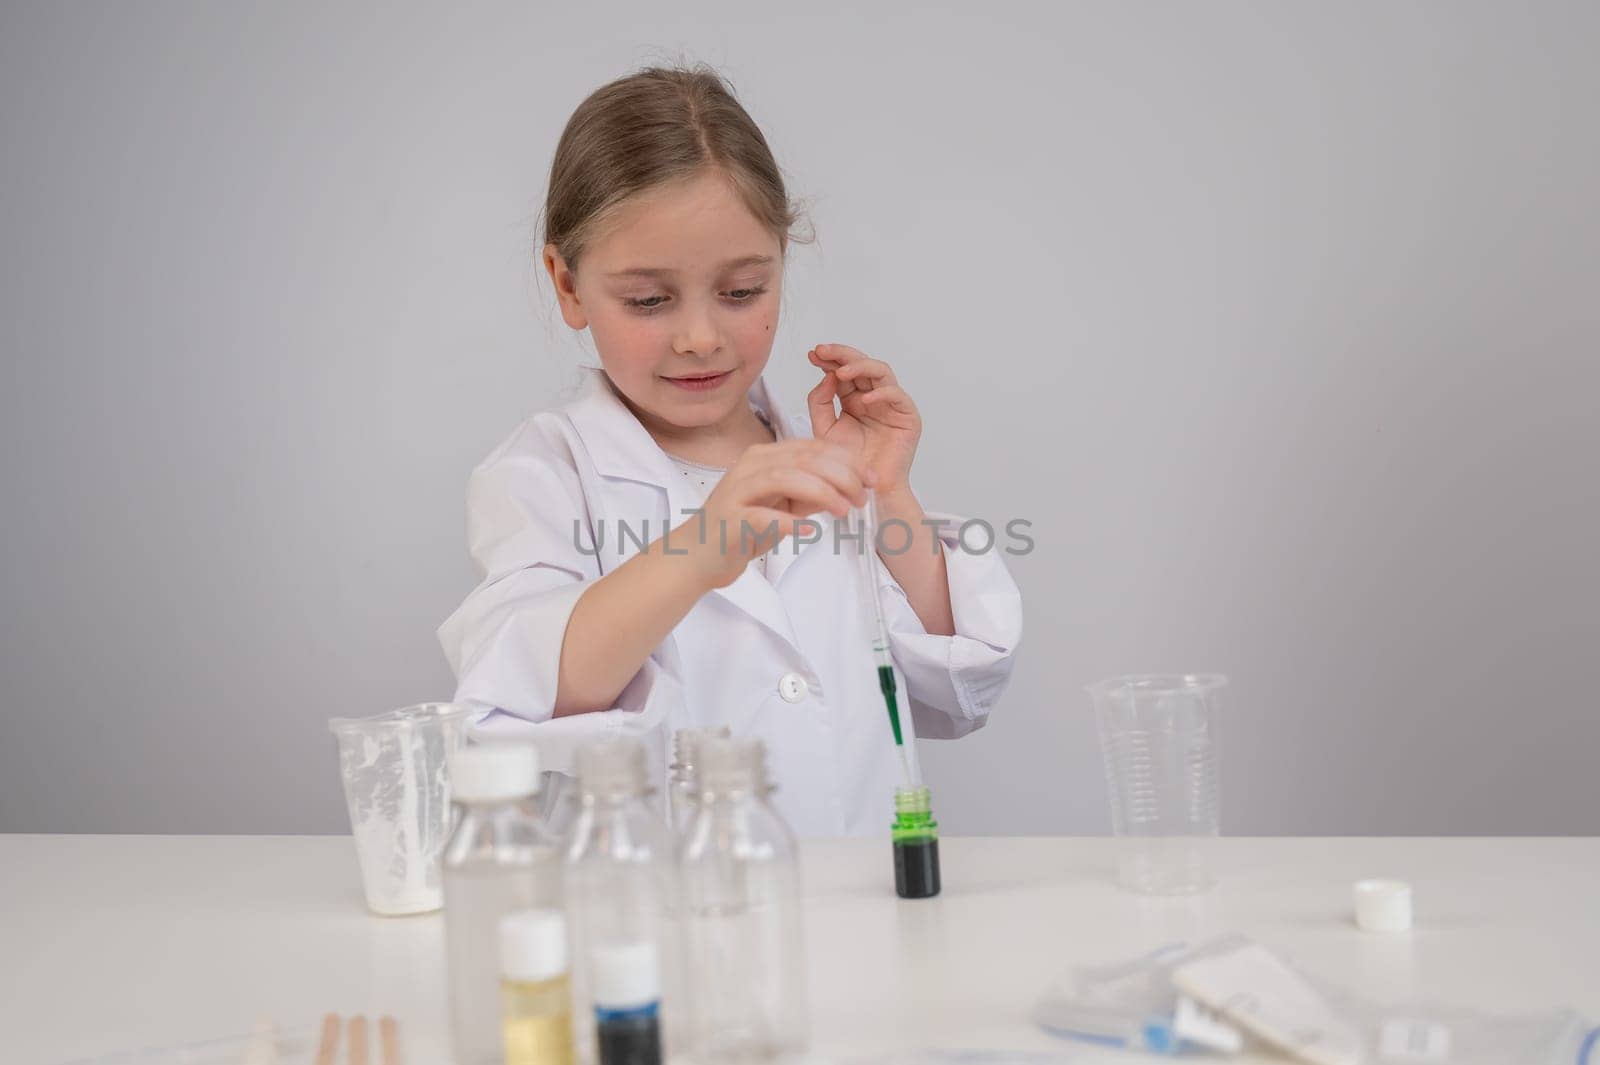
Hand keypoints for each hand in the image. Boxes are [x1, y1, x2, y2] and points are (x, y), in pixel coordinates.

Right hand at [676, 439, 874, 589]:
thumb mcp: (783, 506)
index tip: (872, 479)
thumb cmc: (740, 529)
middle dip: (841, 475)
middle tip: (862, 497)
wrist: (697, 556)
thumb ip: (811, 494)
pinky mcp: (729, 519)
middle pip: (803, 459)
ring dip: (821, 492)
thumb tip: (848, 489)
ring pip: (784, 478)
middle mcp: (749, 467)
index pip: (813, 448)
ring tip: (844, 510)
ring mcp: (737, 491)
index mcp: (764, 457)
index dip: (848, 461)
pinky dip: (789, 521)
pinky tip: (809, 529)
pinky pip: (762, 516)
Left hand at [806, 344, 921, 496]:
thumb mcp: (824, 428)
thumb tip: (827, 375)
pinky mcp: (907, 416)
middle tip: (824, 351)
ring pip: (881, 371)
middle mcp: (873, 397)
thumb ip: (820, 401)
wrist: (864, 491)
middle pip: (861, 364)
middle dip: (842, 354)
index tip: (812, 354)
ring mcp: (891, 404)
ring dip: (860, 367)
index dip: (829, 359)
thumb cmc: (847, 464)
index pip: (843, 370)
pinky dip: (881, 393)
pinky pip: (897, 395)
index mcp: (853, 398)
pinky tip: (863, 399)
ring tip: (841, 373)